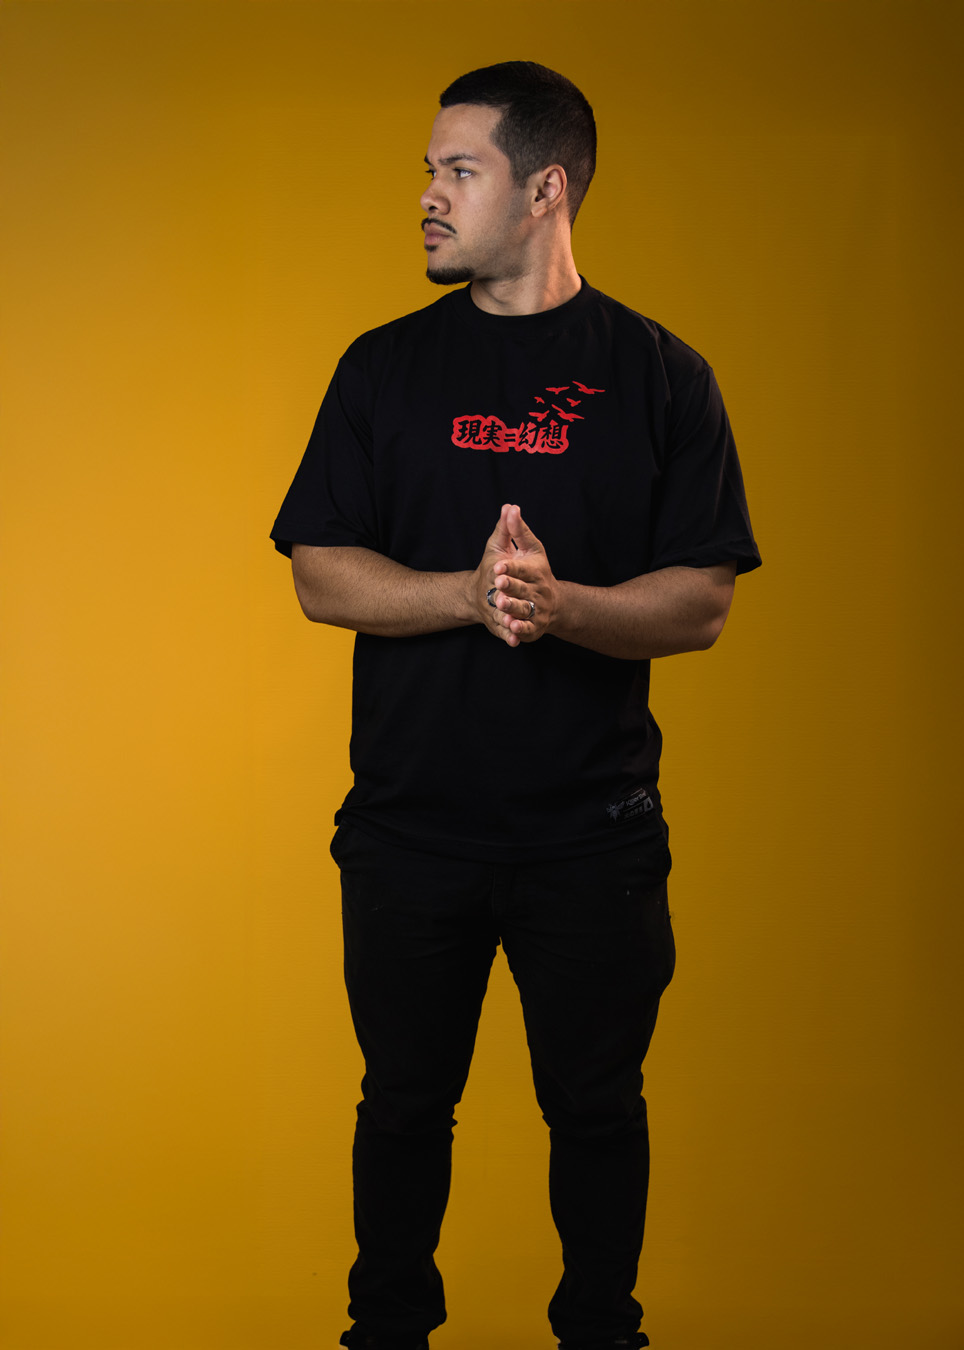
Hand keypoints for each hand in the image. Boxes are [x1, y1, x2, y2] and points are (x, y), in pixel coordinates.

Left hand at [487, 504, 556, 644]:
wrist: (550, 602)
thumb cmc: (534, 570)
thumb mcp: (528, 549)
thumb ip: (516, 530)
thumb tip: (510, 506)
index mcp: (536, 571)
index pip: (523, 568)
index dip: (511, 567)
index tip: (498, 565)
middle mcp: (538, 591)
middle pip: (523, 589)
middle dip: (511, 587)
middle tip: (498, 583)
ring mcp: (536, 610)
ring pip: (524, 610)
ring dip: (513, 608)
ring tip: (501, 605)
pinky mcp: (533, 627)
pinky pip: (526, 630)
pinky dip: (519, 630)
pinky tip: (511, 629)